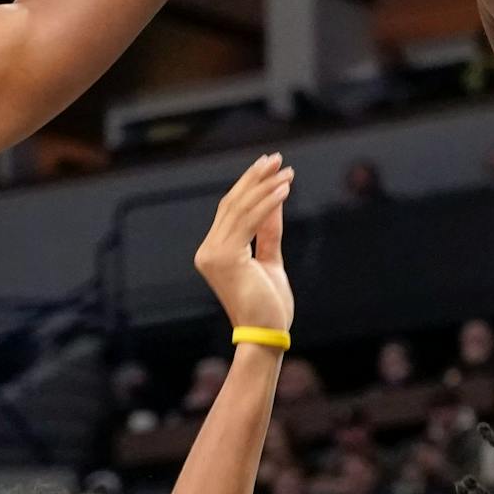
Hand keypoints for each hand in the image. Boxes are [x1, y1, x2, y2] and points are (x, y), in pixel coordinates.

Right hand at [194, 154, 294, 332]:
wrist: (265, 335)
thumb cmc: (269, 305)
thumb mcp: (270, 261)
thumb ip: (268, 232)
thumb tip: (274, 201)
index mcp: (213, 252)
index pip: (229, 210)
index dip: (248, 185)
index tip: (268, 167)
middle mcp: (207, 250)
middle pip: (232, 204)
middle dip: (255, 178)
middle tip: (276, 159)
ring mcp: (213, 254)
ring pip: (241, 209)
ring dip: (266, 187)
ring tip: (286, 172)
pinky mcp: (225, 257)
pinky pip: (250, 221)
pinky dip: (268, 203)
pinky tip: (284, 190)